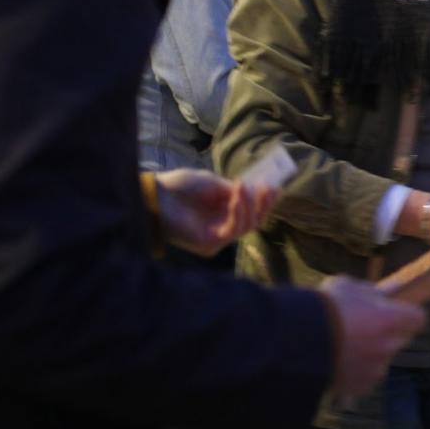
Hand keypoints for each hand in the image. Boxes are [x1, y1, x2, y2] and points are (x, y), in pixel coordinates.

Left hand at [153, 169, 276, 255]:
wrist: (154, 196)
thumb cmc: (178, 188)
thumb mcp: (212, 184)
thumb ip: (232, 191)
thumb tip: (253, 191)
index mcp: (222, 214)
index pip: (249, 212)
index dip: (264, 201)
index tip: (275, 187)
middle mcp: (221, 228)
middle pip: (253, 221)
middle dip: (263, 205)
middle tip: (268, 188)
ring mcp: (216, 239)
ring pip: (246, 226)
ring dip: (249, 205)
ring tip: (245, 186)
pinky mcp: (209, 244)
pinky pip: (232, 229)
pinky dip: (238, 211)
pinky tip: (236, 196)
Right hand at [319, 276, 426, 397]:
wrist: (297, 340)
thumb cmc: (325, 307)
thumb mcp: (348, 287)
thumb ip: (373, 290)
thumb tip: (391, 290)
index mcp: (392, 319)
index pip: (419, 318)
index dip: (407, 315)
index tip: (396, 312)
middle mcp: (390, 345)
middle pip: (400, 339)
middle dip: (387, 334)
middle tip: (364, 328)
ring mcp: (378, 368)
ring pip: (382, 359)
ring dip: (371, 354)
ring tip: (343, 346)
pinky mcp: (363, 386)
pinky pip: (366, 377)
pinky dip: (357, 372)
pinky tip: (337, 361)